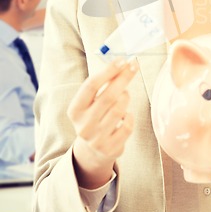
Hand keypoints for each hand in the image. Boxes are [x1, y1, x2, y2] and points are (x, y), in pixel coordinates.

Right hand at [67, 58, 137, 188]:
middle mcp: (83, 125)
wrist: (92, 151)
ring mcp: (96, 138)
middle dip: (123, 78)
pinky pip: (128, 125)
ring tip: (124, 94)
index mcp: (75, 110)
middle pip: (108, 96)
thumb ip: (103, 84)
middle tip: (134, 66)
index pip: (91, 85)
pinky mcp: (110, 148)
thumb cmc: (95, 116)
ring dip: (126, 97)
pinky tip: (126, 114)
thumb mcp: (91, 102)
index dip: (108, 71)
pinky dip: (130, 116)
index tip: (122, 60)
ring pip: (119, 109)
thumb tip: (122, 63)